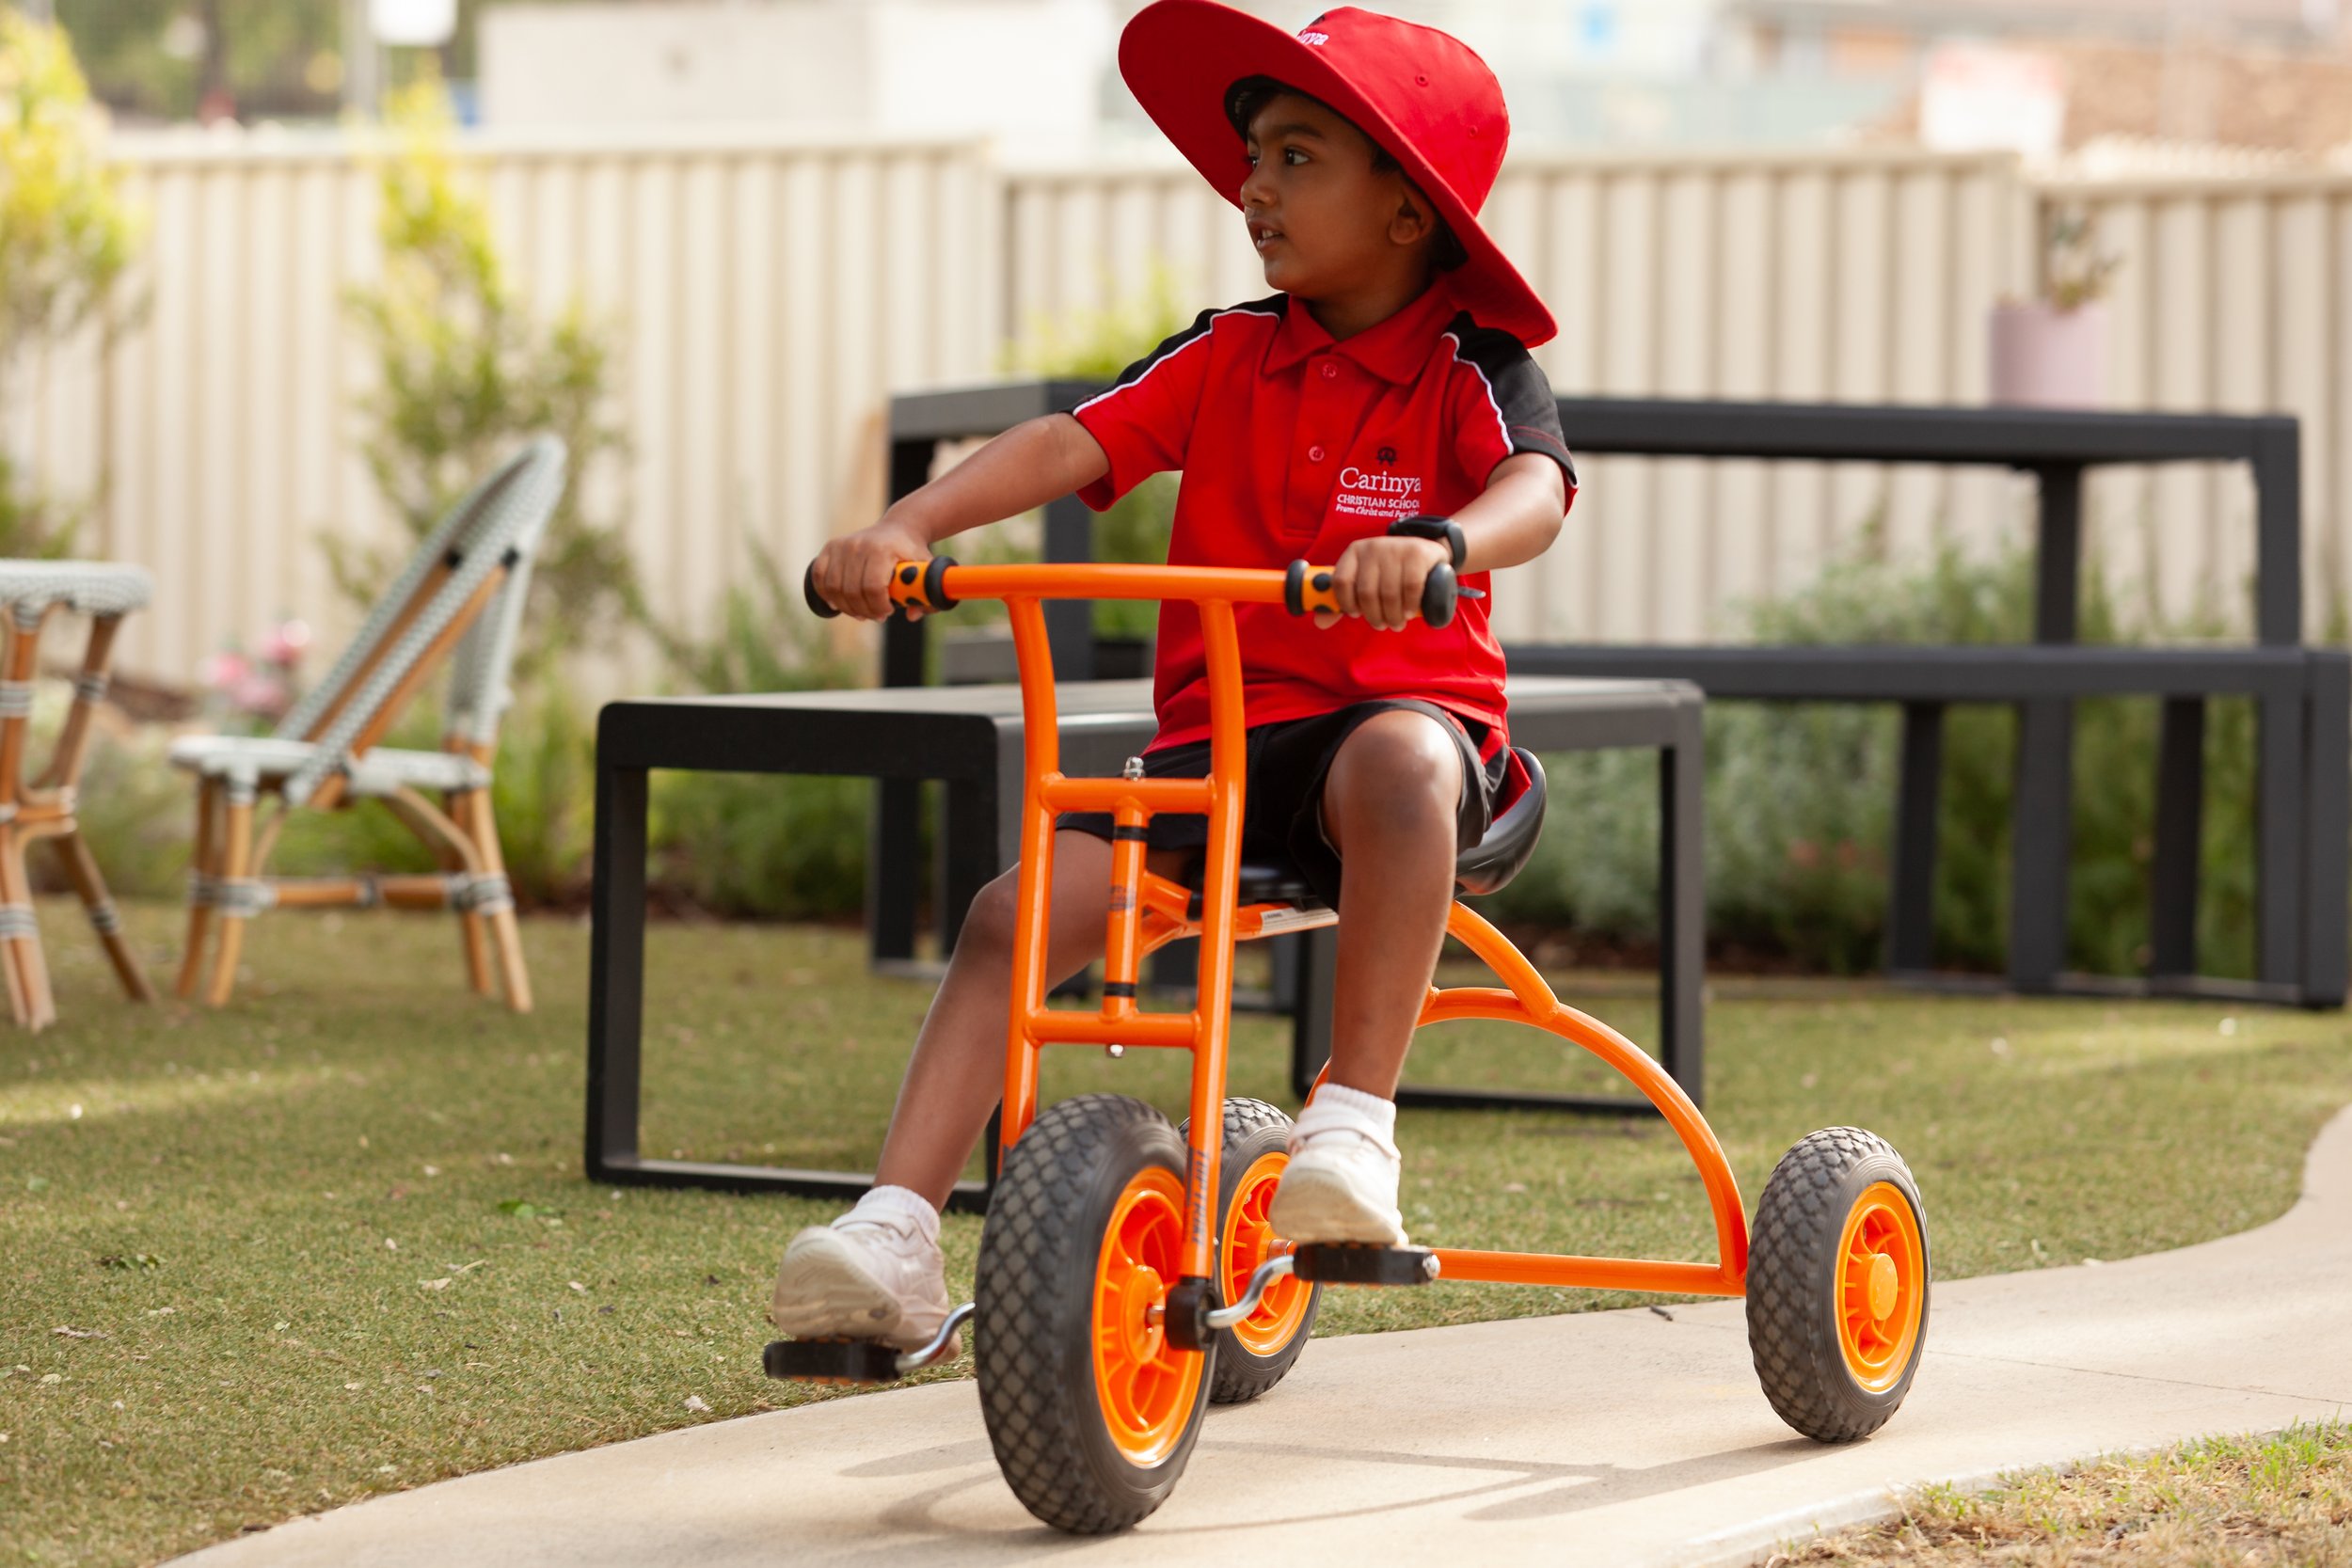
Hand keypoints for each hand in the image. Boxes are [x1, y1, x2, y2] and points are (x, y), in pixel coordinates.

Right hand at [809, 512, 934, 620]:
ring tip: (862, 612)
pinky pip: (820, 577)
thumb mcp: (926, 571)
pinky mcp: (830, 547)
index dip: (879, 606)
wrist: (898, 528)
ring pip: (834, 588)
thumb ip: (927, 595)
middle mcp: (859, 545)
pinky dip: (826, 594)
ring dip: (847, 607)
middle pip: (852, 591)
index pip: (873, 587)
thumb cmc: (912, 554)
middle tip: (877, 616)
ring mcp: (842, 545)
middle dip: (865, 610)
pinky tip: (838, 603)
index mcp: (882, 549)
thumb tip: (912, 615)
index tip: (888, 612)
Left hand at [1326, 535, 1448, 631]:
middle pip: (1366, 592)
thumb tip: (1320, 622)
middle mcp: (1372, 547)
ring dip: (1393, 616)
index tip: (1356, 614)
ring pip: (1389, 593)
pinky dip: (1409, 606)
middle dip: (1374, 616)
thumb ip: (1344, 600)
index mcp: (1354, 552)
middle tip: (1382, 625)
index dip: (1346, 603)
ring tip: (1396, 623)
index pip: (1341, 581)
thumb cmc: (1390, 572)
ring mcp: (1395, 549)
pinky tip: (1409, 613)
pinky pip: (1411, 587)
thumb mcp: (1366, 580)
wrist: (1425, 552)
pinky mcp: (1417, 554)